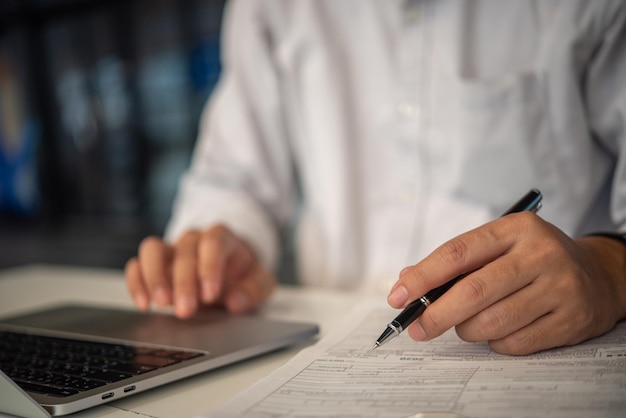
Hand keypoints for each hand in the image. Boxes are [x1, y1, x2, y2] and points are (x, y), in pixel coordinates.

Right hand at [125, 224, 275, 318]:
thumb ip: (254, 289)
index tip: (210, 294)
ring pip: (152, 249)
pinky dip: (136, 282)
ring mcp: (172, 250)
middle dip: (184, 283)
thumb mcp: (260, 281)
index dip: (209, 266)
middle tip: (186, 310)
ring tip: (161, 303)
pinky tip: (144, 304)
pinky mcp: (155, 264)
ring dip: (154, 277)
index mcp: (222, 238)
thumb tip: (237, 301)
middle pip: (184, 251)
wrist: (229, 269)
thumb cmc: (243, 273)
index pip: (213, 242)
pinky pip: (137, 265)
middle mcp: (194, 240)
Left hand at [388, 212, 625, 354]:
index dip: (423, 276)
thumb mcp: (498, 246)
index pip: (458, 252)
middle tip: (417, 328)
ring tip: (466, 323)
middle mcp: (540, 254)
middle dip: (436, 314)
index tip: (398, 295)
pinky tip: (498, 330)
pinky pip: (514, 343)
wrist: (599, 274)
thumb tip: (406, 280)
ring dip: (467, 329)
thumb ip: (454, 261)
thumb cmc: (533, 259)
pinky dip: (494, 342)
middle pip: (474, 291)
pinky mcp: (571, 320)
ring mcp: (559, 287)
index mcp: (515, 228)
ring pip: (492, 322)